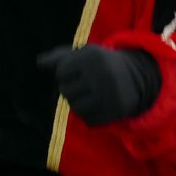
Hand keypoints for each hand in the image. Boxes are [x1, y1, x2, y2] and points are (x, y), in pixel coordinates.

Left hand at [36, 45, 161, 125]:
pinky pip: (89, 121)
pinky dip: (91, 116)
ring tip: (89, 96)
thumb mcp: (83, 54)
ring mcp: (108, 93)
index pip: (61, 73)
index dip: (66, 74)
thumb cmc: (100, 63)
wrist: (136, 76)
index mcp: (91, 56)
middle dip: (71, 90)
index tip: (78, 72)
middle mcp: (100, 74)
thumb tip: (39, 62)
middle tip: (85, 85)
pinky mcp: (115, 110)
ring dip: (79, 104)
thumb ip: (59, 57)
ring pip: (76, 108)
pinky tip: (99, 105)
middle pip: (66, 92)